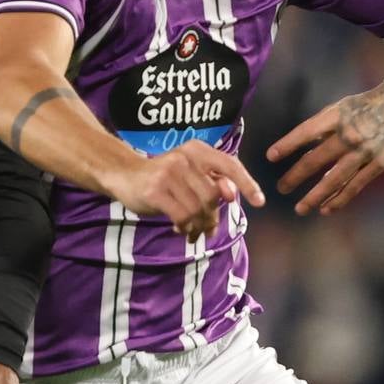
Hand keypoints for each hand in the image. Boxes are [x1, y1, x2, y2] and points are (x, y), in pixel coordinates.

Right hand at [102, 141, 263, 237]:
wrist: (124, 174)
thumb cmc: (162, 176)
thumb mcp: (190, 173)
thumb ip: (212, 181)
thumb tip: (232, 195)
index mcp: (197, 150)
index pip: (229, 165)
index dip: (247, 183)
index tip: (259, 202)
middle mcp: (184, 158)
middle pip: (213, 195)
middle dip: (213, 217)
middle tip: (208, 230)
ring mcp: (168, 173)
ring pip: (198, 209)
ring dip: (200, 226)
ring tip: (195, 233)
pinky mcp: (155, 191)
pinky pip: (182, 216)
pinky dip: (185, 228)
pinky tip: (181, 230)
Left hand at [266, 76, 383, 214]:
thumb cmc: (364, 106)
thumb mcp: (341, 107)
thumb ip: (321, 126)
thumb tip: (299, 147)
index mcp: (337, 116)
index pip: (306, 132)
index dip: (288, 144)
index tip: (270, 157)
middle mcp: (350, 134)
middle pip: (316, 160)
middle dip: (295, 176)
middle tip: (281, 189)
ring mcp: (366, 150)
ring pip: (335, 179)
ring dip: (316, 196)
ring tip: (300, 209)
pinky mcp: (380, 162)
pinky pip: (356, 185)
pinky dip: (340, 199)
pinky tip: (326, 209)